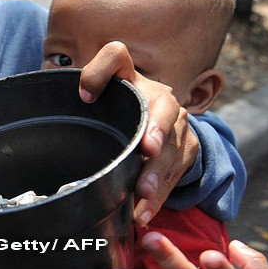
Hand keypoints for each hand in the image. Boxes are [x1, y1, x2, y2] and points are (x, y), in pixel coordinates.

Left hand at [79, 41, 198, 225]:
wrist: (153, 125)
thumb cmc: (114, 111)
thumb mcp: (96, 100)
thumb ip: (81, 94)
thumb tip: (80, 98)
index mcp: (128, 76)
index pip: (115, 56)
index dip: (99, 71)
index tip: (84, 96)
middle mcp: (159, 96)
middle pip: (163, 109)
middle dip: (158, 130)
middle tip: (148, 150)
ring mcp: (178, 123)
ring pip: (173, 149)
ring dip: (157, 174)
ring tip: (143, 195)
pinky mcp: (187, 149)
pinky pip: (175, 174)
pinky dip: (159, 196)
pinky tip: (144, 211)